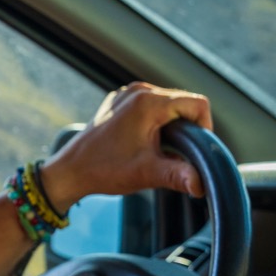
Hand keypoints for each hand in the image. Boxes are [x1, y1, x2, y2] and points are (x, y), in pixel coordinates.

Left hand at [40, 82, 213, 208]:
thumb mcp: (147, 173)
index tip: (195, 150)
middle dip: (187, 128)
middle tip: (177, 153)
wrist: (71, 170)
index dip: (204, 128)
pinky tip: (144, 141)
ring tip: (159, 148)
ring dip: (171, 125)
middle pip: (183, 102)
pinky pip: (149, 105)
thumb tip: (202, 185)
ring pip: (167, 103)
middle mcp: (139, 91)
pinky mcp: (119, 101)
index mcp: (148, 102)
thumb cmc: (105, 169)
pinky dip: (154, 121)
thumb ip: (179, 175)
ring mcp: (127, 94)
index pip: (197, 104)